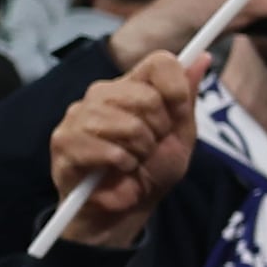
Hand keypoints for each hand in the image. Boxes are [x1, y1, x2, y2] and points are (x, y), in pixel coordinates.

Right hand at [50, 56, 196, 245]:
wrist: (127, 208)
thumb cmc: (152, 169)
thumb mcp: (180, 134)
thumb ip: (186, 96)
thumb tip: (203, 58)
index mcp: (132, 85)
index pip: (160, 62)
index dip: (177, 91)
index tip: (178, 116)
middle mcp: (102, 93)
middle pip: (147, 96)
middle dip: (159, 131)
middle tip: (148, 146)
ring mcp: (78, 115)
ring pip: (128, 124)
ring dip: (140, 151)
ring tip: (132, 160)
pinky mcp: (64, 141)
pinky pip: (108, 149)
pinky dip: (122, 165)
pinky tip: (116, 169)